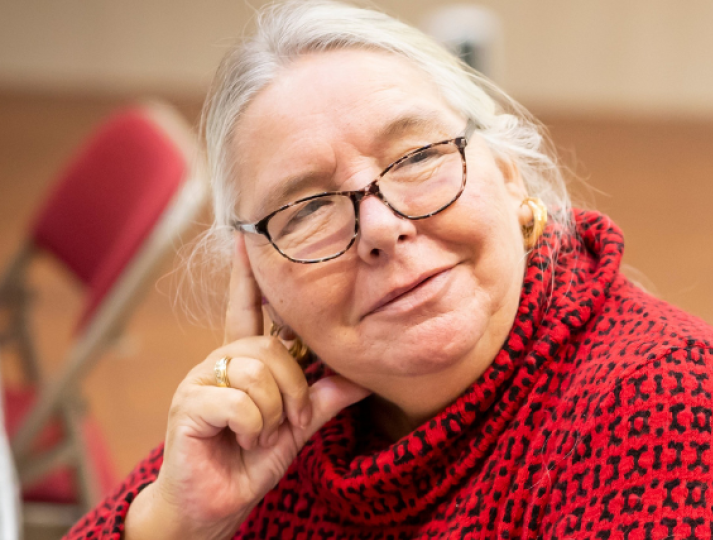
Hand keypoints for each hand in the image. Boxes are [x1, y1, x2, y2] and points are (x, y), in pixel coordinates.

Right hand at [124, 240, 370, 538]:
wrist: (215, 504)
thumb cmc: (251, 462)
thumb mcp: (298, 426)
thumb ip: (326, 397)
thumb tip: (365, 374)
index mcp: (243, 362)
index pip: (248, 309)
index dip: (249, 276)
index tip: (249, 236)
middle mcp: (218, 362)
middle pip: (272, 348)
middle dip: (292, 390)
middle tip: (283, 423)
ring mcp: (199, 381)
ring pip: (259, 374)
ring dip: (273, 414)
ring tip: (259, 435)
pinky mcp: (188, 404)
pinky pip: (241, 401)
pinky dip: (253, 427)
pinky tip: (241, 440)